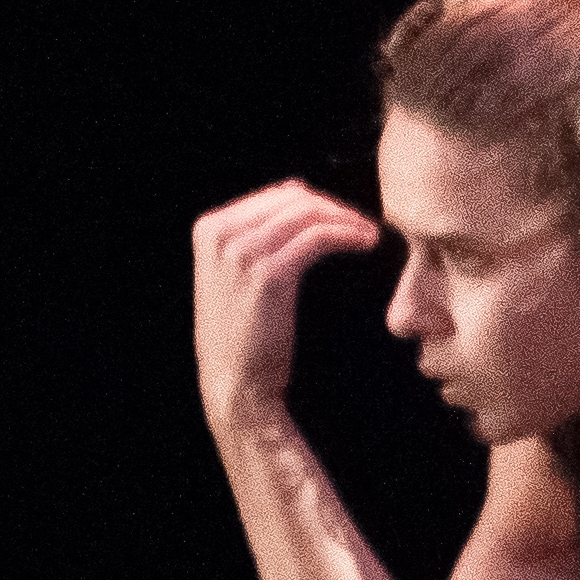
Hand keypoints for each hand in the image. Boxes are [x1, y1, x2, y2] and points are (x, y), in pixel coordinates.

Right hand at [188, 181, 383, 426]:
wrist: (235, 384)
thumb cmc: (243, 337)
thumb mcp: (232, 278)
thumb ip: (252, 240)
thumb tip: (295, 201)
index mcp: (210, 228)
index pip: (274, 194)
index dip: (316, 202)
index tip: (343, 217)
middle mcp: (220, 233)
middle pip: (292, 198)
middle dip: (334, 207)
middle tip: (362, 225)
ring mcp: (241, 252)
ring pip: (308, 214)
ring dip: (347, 219)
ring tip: (370, 234)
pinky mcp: (268, 274)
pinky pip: (318, 237)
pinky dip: (347, 235)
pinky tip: (366, 244)